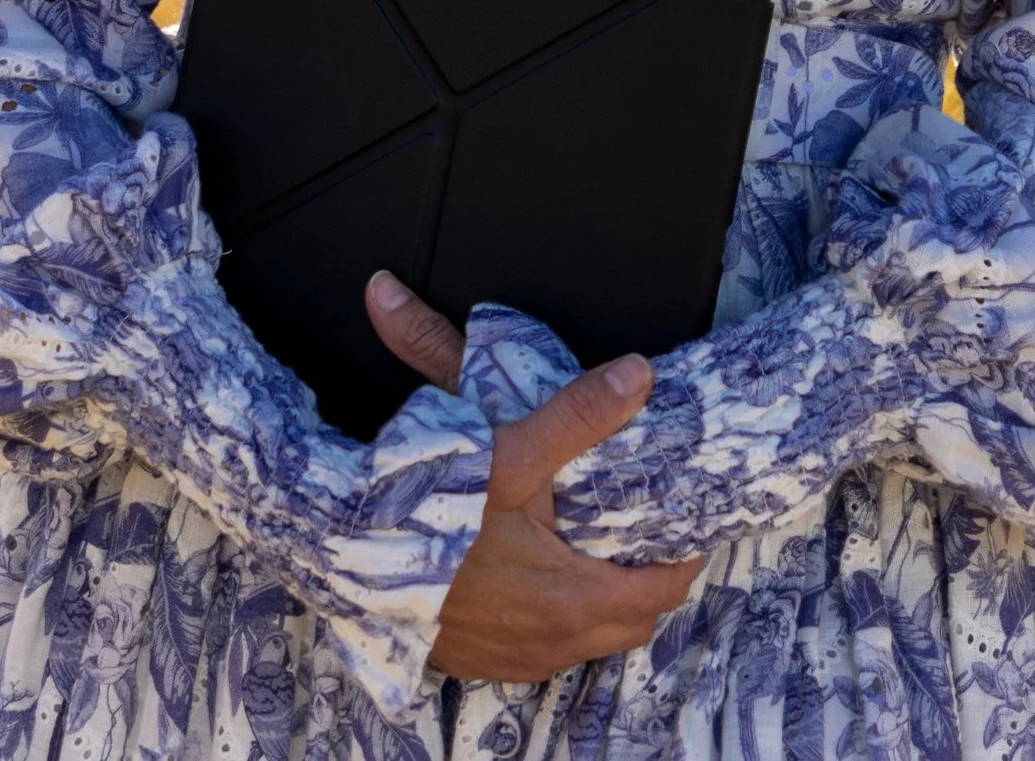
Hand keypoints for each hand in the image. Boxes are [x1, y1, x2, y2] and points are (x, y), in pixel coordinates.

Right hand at [365, 272, 699, 682]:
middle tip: (647, 530)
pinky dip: (559, 619)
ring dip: (604, 603)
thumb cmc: (436, 507)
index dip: (683, 554)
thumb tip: (639, 374)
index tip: (685, 520)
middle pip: (634, 622)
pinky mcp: (479, 660)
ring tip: (598, 549)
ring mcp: (514, 658)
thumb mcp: (514, 449)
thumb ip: (581, 412)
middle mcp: (550, 642)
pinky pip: (544, 650)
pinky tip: (540, 577)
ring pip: (589, 640)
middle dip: (650, 580)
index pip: (663, 588)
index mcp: (573, 597)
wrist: (349, 553)